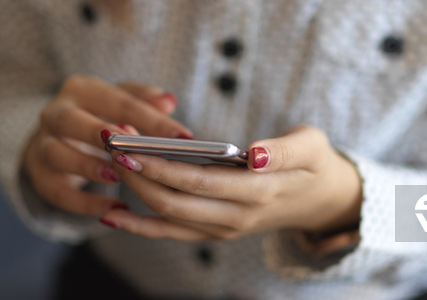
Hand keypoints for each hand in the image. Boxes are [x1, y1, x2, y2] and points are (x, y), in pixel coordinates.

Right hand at [22, 75, 192, 216]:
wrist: (58, 138)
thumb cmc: (102, 117)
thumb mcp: (123, 103)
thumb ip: (145, 102)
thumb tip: (169, 100)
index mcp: (82, 90)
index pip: (119, 100)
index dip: (152, 119)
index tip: (183, 137)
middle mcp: (56, 113)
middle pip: (72, 120)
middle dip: (103, 133)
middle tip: (134, 149)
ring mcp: (42, 144)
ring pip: (57, 154)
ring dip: (87, 166)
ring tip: (117, 178)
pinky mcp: (39, 174)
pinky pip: (56, 190)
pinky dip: (82, 203)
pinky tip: (112, 210)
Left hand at [101, 125, 362, 240]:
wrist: (319, 200)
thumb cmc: (313, 163)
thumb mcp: (311, 146)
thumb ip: (284, 151)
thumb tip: (254, 155)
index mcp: (258, 192)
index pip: (198, 181)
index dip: (160, 165)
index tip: (129, 143)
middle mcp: (236, 218)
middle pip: (174, 202)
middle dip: (137, 173)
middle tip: (110, 139)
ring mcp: (224, 229)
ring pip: (168, 219)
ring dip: (134, 193)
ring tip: (107, 162)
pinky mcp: (214, 232)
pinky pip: (172, 233)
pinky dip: (141, 226)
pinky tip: (112, 215)